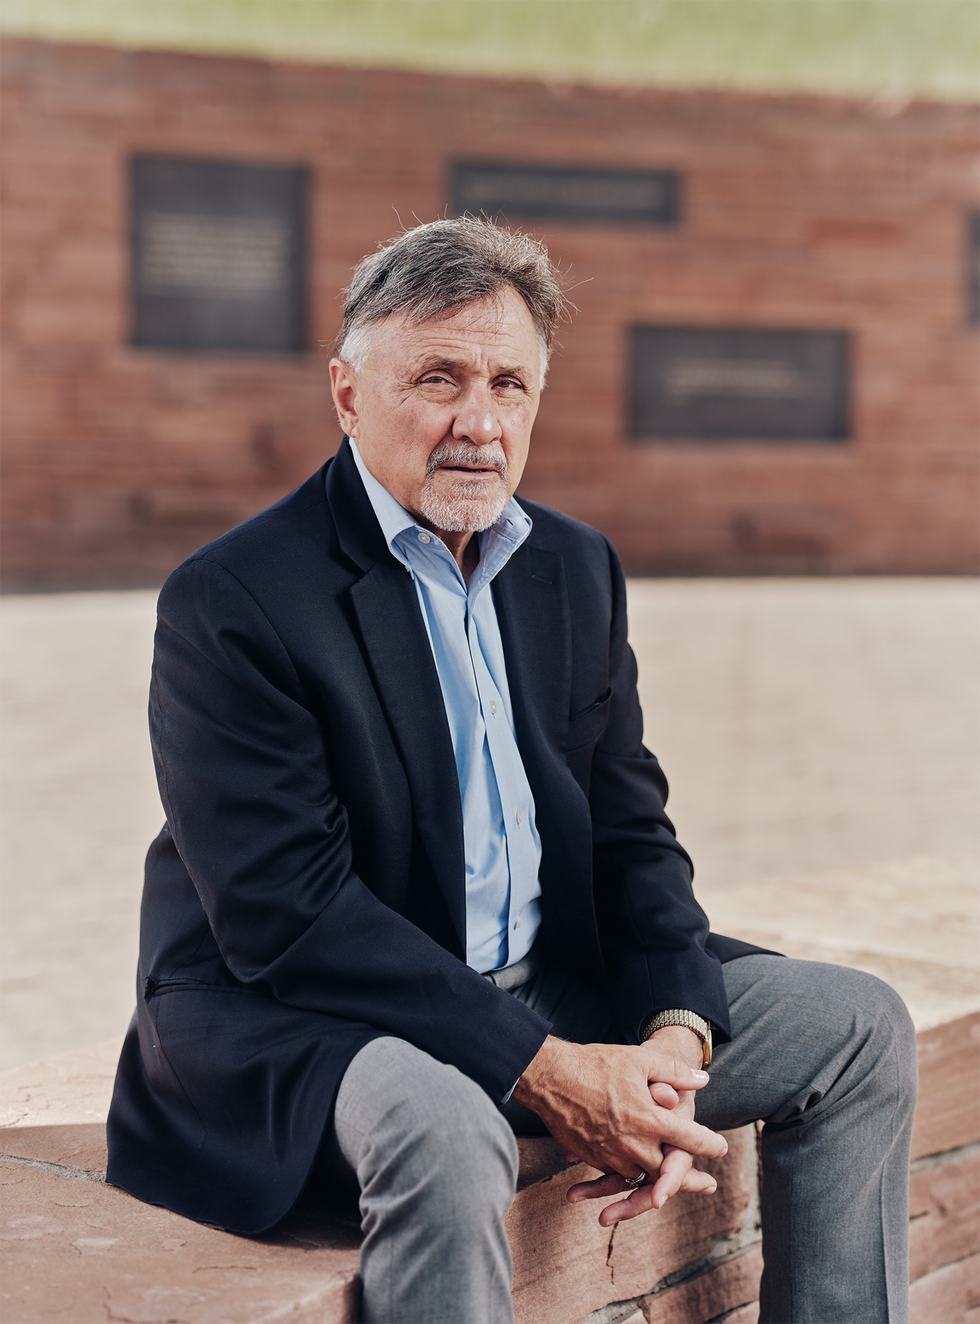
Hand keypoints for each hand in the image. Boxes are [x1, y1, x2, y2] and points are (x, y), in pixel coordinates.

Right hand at [511, 1027, 725, 1224]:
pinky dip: (628, 1169)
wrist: (550, 1078)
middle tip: (707, 1183)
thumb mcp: (639, 1060)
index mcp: (649, 1119)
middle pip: (667, 1169)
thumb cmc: (595, 1064)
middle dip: (687, 1176)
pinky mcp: (592, 1158)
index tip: (722, 1147)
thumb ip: (674, 1072)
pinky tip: (633, 1161)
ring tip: (669, 1176)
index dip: (710, 1144)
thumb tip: (702, 1079)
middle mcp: (633, 1143)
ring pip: (641, 1173)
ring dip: (655, 1173)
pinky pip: (616, 1170)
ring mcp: (611, 1154)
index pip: (690, 1139)